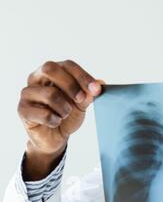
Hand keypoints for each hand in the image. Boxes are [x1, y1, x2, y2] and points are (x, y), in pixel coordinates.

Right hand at [18, 60, 102, 179]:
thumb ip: (89, 92)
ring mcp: (27, 93)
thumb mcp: (82, 102)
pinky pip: (44, 113)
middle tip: (81, 99)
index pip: (67, 65)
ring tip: (65, 114)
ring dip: (65, 108)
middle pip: (50, 68)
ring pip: (49, 94)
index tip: (96, 89)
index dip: (83, 76)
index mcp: (53, 72)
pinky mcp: (22, 109)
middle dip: (70, 84)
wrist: (55, 136)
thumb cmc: (67, 114)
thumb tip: (100, 83)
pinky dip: (55, 120)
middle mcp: (36, 78)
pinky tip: (54, 122)